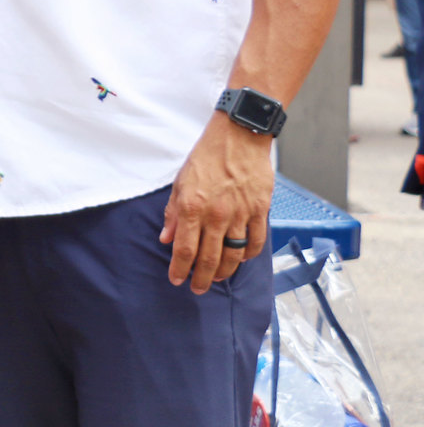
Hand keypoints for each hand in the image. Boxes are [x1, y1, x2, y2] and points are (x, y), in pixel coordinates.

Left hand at [162, 111, 273, 292]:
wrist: (239, 137)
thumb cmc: (206, 157)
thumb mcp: (180, 182)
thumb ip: (173, 213)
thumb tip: (166, 239)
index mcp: (192, 207)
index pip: (184, 249)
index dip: (179, 269)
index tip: (176, 280)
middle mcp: (216, 215)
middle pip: (209, 258)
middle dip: (201, 278)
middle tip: (197, 289)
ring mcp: (240, 214)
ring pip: (234, 255)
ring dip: (225, 271)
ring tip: (217, 278)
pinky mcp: (260, 210)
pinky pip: (255, 241)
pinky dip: (249, 255)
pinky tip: (241, 259)